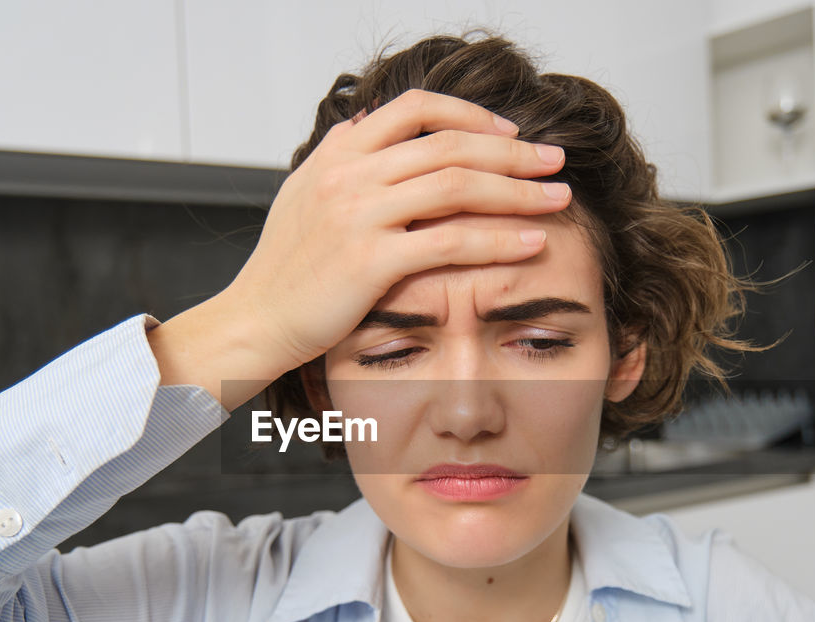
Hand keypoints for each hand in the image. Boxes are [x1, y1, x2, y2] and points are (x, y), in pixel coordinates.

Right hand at [224, 88, 569, 370]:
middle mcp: (349, 174)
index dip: (471, 114)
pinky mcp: (371, 261)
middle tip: (554, 161)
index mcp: (339, 153)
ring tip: (558, 198)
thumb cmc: (284, 266)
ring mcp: (359, 215)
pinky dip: (499, 240)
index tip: (509, 131)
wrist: (256, 320)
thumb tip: (367, 118)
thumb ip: (337, 152)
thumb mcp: (302, 192)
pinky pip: (450, 242)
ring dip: (518, 191)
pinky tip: (531, 244)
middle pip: (450, 145)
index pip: (417, 108)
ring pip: (457, 186)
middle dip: (512, 151)